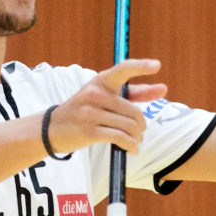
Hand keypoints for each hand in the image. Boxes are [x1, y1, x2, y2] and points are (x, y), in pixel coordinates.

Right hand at [45, 59, 167, 154]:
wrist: (53, 127)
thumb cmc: (85, 110)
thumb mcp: (103, 96)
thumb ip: (133, 93)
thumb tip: (163, 89)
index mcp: (100, 81)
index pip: (123, 70)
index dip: (141, 66)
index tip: (157, 65)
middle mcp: (95, 93)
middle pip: (133, 111)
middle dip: (141, 125)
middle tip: (140, 131)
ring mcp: (90, 112)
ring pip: (128, 126)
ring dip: (136, 138)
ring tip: (135, 141)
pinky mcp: (89, 130)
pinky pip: (119, 138)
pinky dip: (130, 145)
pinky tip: (131, 149)